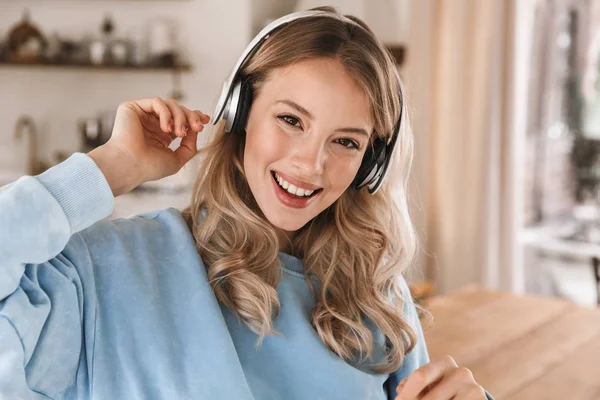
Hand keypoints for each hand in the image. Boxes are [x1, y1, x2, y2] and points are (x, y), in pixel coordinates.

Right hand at [89, 97, 209, 195]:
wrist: (131, 166)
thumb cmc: (149, 167)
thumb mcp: (177, 159)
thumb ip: (189, 145)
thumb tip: (196, 130)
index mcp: (162, 134)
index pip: (181, 119)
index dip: (195, 117)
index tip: (205, 121)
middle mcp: (153, 123)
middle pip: (179, 109)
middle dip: (191, 117)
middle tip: (197, 127)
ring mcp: (143, 115)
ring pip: (170, 104)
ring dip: (180, 117)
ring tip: (178, 133)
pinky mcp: (133, 107)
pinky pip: (157, 102)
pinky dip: (166, 114)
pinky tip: (165, 128)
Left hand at [395, 355, 486, 399]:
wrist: (468, 399)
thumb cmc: (442, 394)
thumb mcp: (427, 387)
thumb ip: (411, 385)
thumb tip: (401, 389)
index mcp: (444, 362)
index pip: (420, 377)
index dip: (406, 395)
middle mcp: (461, 372)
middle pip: (429, 398)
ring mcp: (473, 388)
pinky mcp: (481, 399)